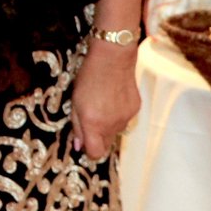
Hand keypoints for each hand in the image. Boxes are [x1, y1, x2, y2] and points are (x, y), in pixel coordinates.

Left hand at [69, 37, 141, 159]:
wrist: (113, 58)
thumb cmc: (89, 77)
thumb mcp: (75, 101)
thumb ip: (77, 126)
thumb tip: (78, 146)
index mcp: (93, 124)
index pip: (95, 153)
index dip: (89, 150)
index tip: (85, 141)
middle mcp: (111, 125)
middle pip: (106, 145)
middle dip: (98, 137)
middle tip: (92, 118)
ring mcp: (126, 118)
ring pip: (116, 132)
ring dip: (109, 124)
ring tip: (104, 104)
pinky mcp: (136, 109)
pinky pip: (126, 119)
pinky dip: (120, 114)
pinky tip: (115, 98)